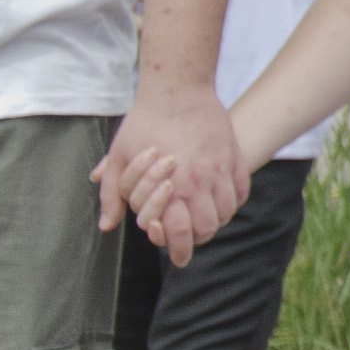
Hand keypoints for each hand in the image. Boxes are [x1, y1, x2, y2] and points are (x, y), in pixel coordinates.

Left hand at [100, 85, 245, 263]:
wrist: (177, 90)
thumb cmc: (144, 123)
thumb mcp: (118, 159)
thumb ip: (113, 195)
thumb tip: (108, 225)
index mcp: (172, 187)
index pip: (179, 232)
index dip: (178, 250)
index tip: (178, 259)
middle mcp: (200, 182)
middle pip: (208, 227)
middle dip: (198, 239)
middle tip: (191, 241)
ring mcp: (221, 168)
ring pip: (228, 211)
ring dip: (216, 220)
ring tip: (204, 220)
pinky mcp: (233, 156)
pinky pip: (241, 189)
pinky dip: (233, 201)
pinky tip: (220, 199)